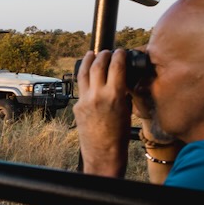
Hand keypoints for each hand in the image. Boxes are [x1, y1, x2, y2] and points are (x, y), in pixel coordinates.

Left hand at [73, 49, 132, 176]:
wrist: (103, 153)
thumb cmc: (119, 135)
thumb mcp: (127, 109)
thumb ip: (122, 91)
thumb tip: (120, 77)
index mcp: (115, 95)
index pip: (116, 66)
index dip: (118, 55)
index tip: (120, 51)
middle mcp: (97, 95)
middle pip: (98, 65)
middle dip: (103, 55)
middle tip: (107, 51)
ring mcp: (84, 100)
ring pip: (84, 73)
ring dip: (88, 60)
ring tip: (91, 53)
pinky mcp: (76, 106)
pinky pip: (80, 87)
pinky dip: (85, 78)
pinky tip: (87, 74)